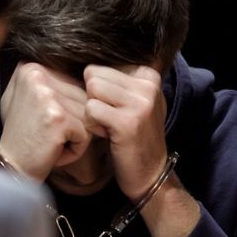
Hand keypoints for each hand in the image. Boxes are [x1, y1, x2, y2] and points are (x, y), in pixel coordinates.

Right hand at [0, 62, 94, 181]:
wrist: (10, 169)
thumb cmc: (22, 136)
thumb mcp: (25, 98)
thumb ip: (49, 80)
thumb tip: (86, 72)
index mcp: (31, 67)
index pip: (74, 83)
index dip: (67, 109)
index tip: (42, 121)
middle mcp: (38, 75)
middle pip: (84, 97)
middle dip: (74, 122)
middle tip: (46, 134)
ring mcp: (48, 95)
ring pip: (88, 114)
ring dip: (76, 136)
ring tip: (50, 142)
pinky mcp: (59, 117)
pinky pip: (87, 133)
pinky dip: (76, 148)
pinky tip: (53, 151)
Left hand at [82, 64, 169, 199]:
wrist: (150, 174)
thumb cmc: (134, 137)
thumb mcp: (135, 102)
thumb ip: (118, 81)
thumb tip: (86, 62)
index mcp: (149, 75)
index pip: (101, 66)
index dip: (100, 91)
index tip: (117, 110)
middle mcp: (148, 85)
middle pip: (93, 74)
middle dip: (93, 99)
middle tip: (111, 119)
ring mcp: (140, 102)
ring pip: (91, 89)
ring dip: (92, 112)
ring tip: (109, 127)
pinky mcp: (127, 121)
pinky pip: (90, 109)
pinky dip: (92, 126)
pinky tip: (108, 136)